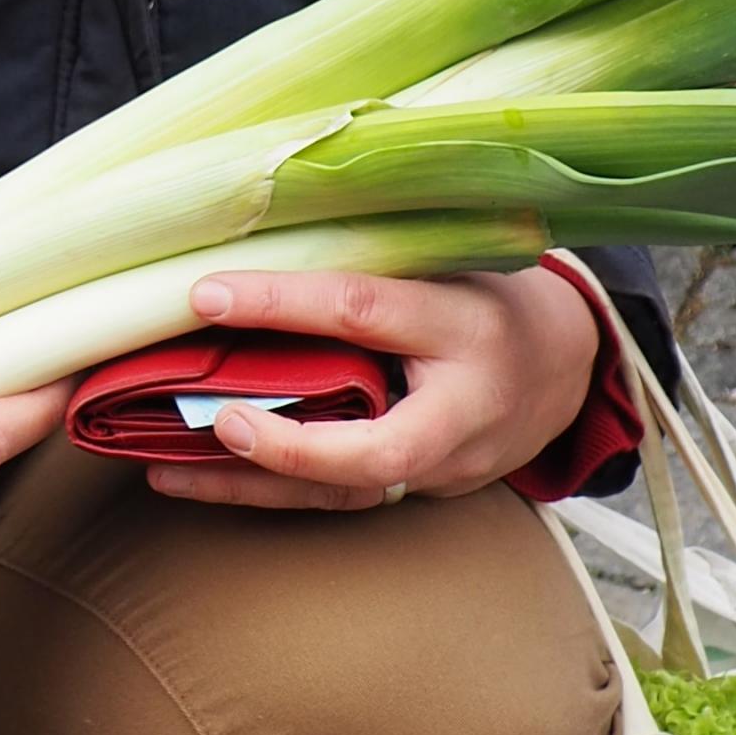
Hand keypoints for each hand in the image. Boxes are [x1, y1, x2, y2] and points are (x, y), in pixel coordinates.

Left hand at [142, 262, 600, 512]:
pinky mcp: (424, 492)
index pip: (366, 311)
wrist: (566, 367)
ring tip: (168, 470)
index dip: (284, 303)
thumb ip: (378, 259)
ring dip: (253, 485)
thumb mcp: (453, 260)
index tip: (206, 295)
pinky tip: (201, 478)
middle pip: (379, 449)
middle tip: (218, 420)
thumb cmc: (490, 295)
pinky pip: (341, 499)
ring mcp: (447, 464)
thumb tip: (255, 235)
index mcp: (469, 324)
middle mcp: (463, 407)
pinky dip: (269, 492)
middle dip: (292, 446)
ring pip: (348, 491)